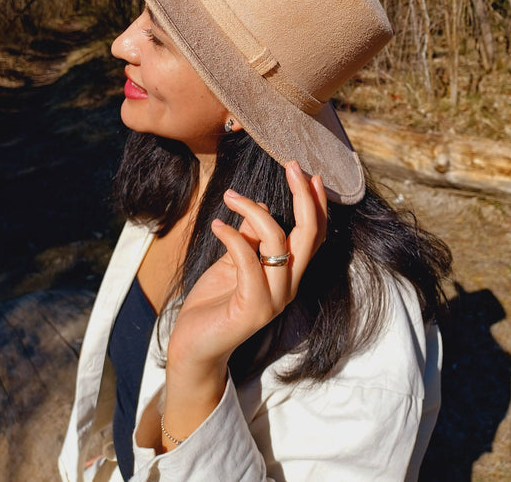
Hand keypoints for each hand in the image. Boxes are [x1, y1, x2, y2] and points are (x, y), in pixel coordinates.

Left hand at [167, 160, 326, 380]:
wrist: (194, 345)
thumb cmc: (214, 302)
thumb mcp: (233, 260)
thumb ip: (251, 237)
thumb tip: (262, 206)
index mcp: (288, 274)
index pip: (314, 235)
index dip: (316, 204)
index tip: (308, 174)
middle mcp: (288, 286)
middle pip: (309, 235)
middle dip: (304, 196)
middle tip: (292, 166)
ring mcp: (274, 299)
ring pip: (278, 241)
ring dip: (254, 210)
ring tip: (230, 195)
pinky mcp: (253, 307)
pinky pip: (248, 260)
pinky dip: (233, 237)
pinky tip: (217, 224)